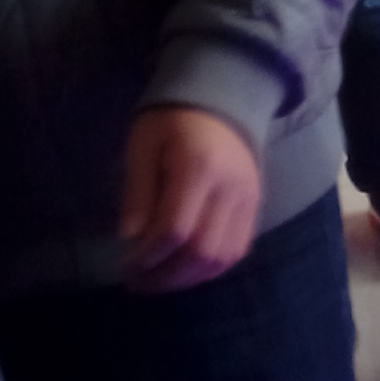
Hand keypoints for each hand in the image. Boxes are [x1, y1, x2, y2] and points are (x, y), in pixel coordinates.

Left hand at [119, 106, 261, 294]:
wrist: (220, 98)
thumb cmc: (171, 120)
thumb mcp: (143, 146)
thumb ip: (138, 193)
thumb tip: (129, 239)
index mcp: (199, 169)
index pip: (175, 230)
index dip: (148, 256)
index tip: (124, 265)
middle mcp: (230, 189)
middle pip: (202, 251)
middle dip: (166, 275)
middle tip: (138, 282)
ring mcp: (248, 200)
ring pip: (223, 258)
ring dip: (189, 278)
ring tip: (160, 280)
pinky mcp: (255, 207)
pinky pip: (237, 250)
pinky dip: (211, 268)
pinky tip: (186, 268)